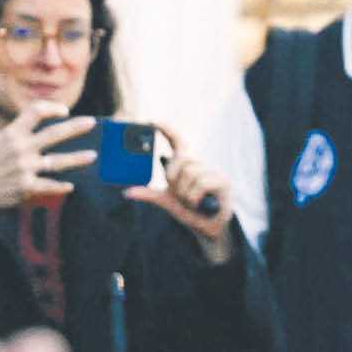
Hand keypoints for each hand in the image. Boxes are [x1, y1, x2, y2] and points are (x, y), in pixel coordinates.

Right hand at [0, 103, 96, 214]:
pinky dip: (61, 186)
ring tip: (93, 155)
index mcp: (12, 134)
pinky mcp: (26, 187)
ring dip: (77, 158)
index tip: (65, 111)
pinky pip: (49, 185)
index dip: (51, 108)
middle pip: (53, 134)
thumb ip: (20, 131)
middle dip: (75, 127)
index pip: (34, 112)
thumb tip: (48, 122)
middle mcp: (19, 148)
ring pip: (57, 161)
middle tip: (92, 123)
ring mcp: (24, 168)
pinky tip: (71, 186)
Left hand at [123, 122, 234, 264]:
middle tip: (180, 195)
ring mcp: (214, 172)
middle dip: (174, 178)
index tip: (153, 121)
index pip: (178, 142)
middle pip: (182, 159)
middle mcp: (202, 165)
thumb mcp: (168, 202)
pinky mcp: (223, 181)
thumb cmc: (191, 213)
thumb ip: (150, 194)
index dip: (167, 130)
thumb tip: (128, 192)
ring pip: (190, 172)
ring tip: (192, 203)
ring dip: (185, 192)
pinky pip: (200, 182)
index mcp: (189, 167)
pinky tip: (199, 204)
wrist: (210, 231)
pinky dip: (195, 197)